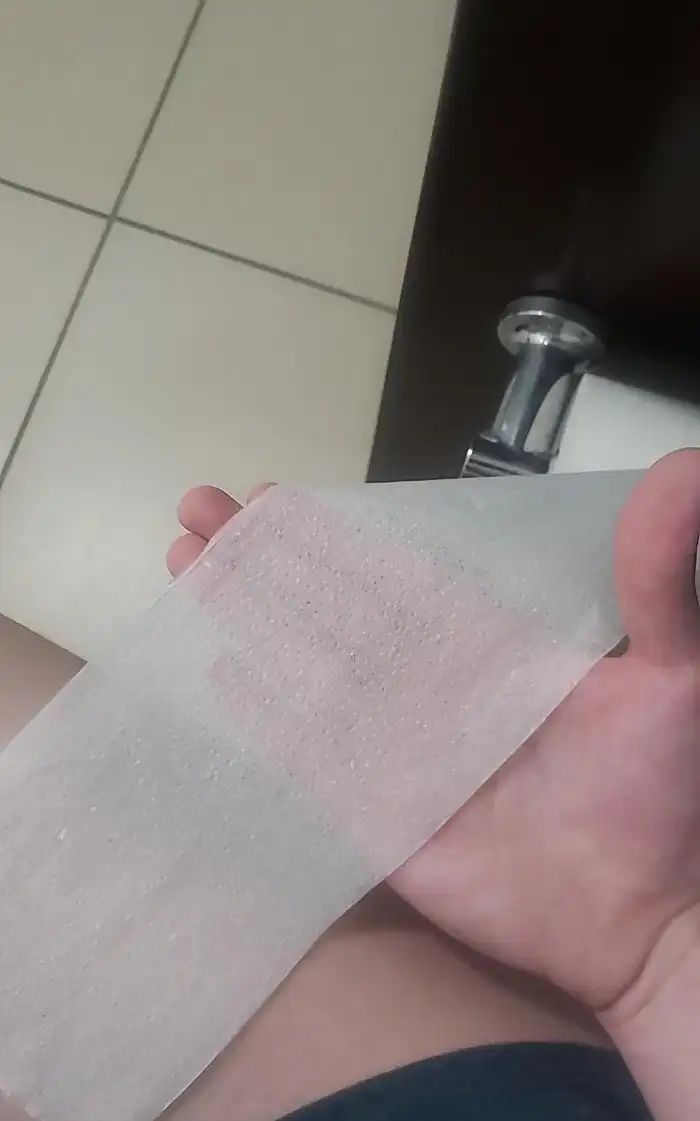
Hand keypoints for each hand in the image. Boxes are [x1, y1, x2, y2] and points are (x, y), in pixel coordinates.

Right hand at [168, 454, 699, 1016]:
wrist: (650, 920)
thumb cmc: (664, 794)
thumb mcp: (674, 674)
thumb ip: (660, 580)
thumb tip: (683, 468)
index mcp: (485, 646)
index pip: (390, 575)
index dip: (331, 536)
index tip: (273, 496)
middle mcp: (430, 687)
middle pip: (326, 611)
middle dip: (262, 561)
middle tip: (199, 510)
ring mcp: (397, 751)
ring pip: (305, 671)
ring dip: (246, 618)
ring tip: (184, 567)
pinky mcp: (380, 815)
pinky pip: (311, 758)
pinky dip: (266, 716)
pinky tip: (219, 670)